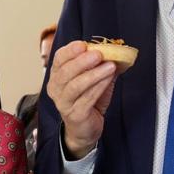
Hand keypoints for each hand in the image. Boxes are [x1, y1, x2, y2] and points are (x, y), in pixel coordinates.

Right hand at [45, 41, 116, 159]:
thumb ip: (100, 65)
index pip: (59, 59)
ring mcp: (64, 103)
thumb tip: (117, 52)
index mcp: (57, 76)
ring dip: (93, 74)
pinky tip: (108, 79)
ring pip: (75, 86)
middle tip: (98, 54)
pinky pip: (86, 99)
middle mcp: (56, 89)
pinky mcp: (75, 115)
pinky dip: (98, 87)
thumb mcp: (93, 80)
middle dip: (82, 61)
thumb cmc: (87, 101)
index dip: (70, 51)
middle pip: (65, 72)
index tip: (83, 44)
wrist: (85, 129)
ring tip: (109, 66)